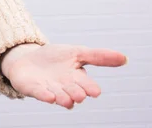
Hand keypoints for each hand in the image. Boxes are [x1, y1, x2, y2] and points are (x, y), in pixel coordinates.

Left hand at [0, 44, 126, 108]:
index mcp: (76, 78)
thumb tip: (125, 58)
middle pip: (72, 91)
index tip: (95, 91)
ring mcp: (48, 88)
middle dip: (75, 93)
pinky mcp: (33, 89)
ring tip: (64, 99)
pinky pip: (40, 93)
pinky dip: (45, 96)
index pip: (86, 84)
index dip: (89, 87)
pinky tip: (49, 97)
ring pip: (58, 95)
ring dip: (62, 97)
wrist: (26, 59)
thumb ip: (99, 56)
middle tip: (79, 95)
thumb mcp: (76, 52)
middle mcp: (64, 86)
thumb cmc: (54, 58)